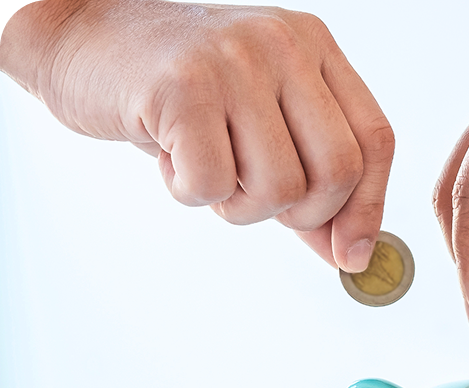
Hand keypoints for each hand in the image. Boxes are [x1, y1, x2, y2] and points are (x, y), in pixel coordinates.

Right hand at [0, 0, 394, 270]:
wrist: (85, 44)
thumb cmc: (179, 95)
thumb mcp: (260, 129)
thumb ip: (308, 186)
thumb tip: (350, 254)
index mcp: (313, 50)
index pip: (374, 141)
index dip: (368, 209)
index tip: (351, 255)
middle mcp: (283, 46)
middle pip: (338, 171)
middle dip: (300, 215)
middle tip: (255, 199)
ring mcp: (234, 62)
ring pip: (279, 188)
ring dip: (239, 206)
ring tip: (206, 168)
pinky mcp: (183, 87)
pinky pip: (213, 186)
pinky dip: (190, 193)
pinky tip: (171, 157)